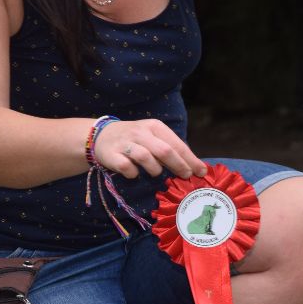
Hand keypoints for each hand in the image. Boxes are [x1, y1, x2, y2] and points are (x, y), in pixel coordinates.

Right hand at [93, 118, 207, 179]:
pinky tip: (134, 173)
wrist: (101, 135)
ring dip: (155, 169)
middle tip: (186, 176)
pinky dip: (133, 173)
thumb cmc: (136, 140)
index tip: (202, 172)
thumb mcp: (155, 138)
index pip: (177, 144)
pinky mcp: (111, 154)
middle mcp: (140, 132)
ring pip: (146, 158)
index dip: (191, 159)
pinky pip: (126, 167)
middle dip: (179, 165)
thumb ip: (172, 150)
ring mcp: (125, 143)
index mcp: (154, 127)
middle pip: (165, 151)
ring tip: (155, 172)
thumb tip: (195, 167)